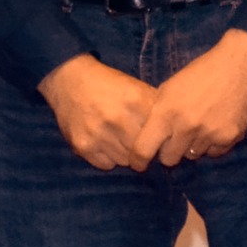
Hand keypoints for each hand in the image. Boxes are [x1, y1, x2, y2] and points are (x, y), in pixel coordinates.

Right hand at [38, 55, 157, 170]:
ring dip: (128, 155)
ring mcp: (99, 135)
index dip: (163, 138)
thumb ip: (156, 108)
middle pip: (144, 150)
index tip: (162, 139)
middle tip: (145, 145)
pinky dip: (110, 159)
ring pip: (126, 160)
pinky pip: (106, 165)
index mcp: (137, 102)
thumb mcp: (139, 88)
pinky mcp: (83, 146)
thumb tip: (174, 132)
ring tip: (124, 142)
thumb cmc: (111, 85)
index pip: (160, 133)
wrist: (72, 81)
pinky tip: (108, 145)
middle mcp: (118, 120)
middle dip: (147, 150)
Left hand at [129, 28, 246, 170]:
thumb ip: (158, 114)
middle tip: (178, 136)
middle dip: (170, 150)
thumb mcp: (170, 88)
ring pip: (193, 155)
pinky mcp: (230, 136)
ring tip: (202, 124)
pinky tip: (218, 125)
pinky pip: (215, 152)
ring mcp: (210, 133)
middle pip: (169, 159)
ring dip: (194, 145)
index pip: (143, 150)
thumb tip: (149, 139)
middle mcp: (187, 126)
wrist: (241, 63)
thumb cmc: (201, 72)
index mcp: (166, 112)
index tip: (140, 164)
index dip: (138, 161)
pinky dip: (214, 143)